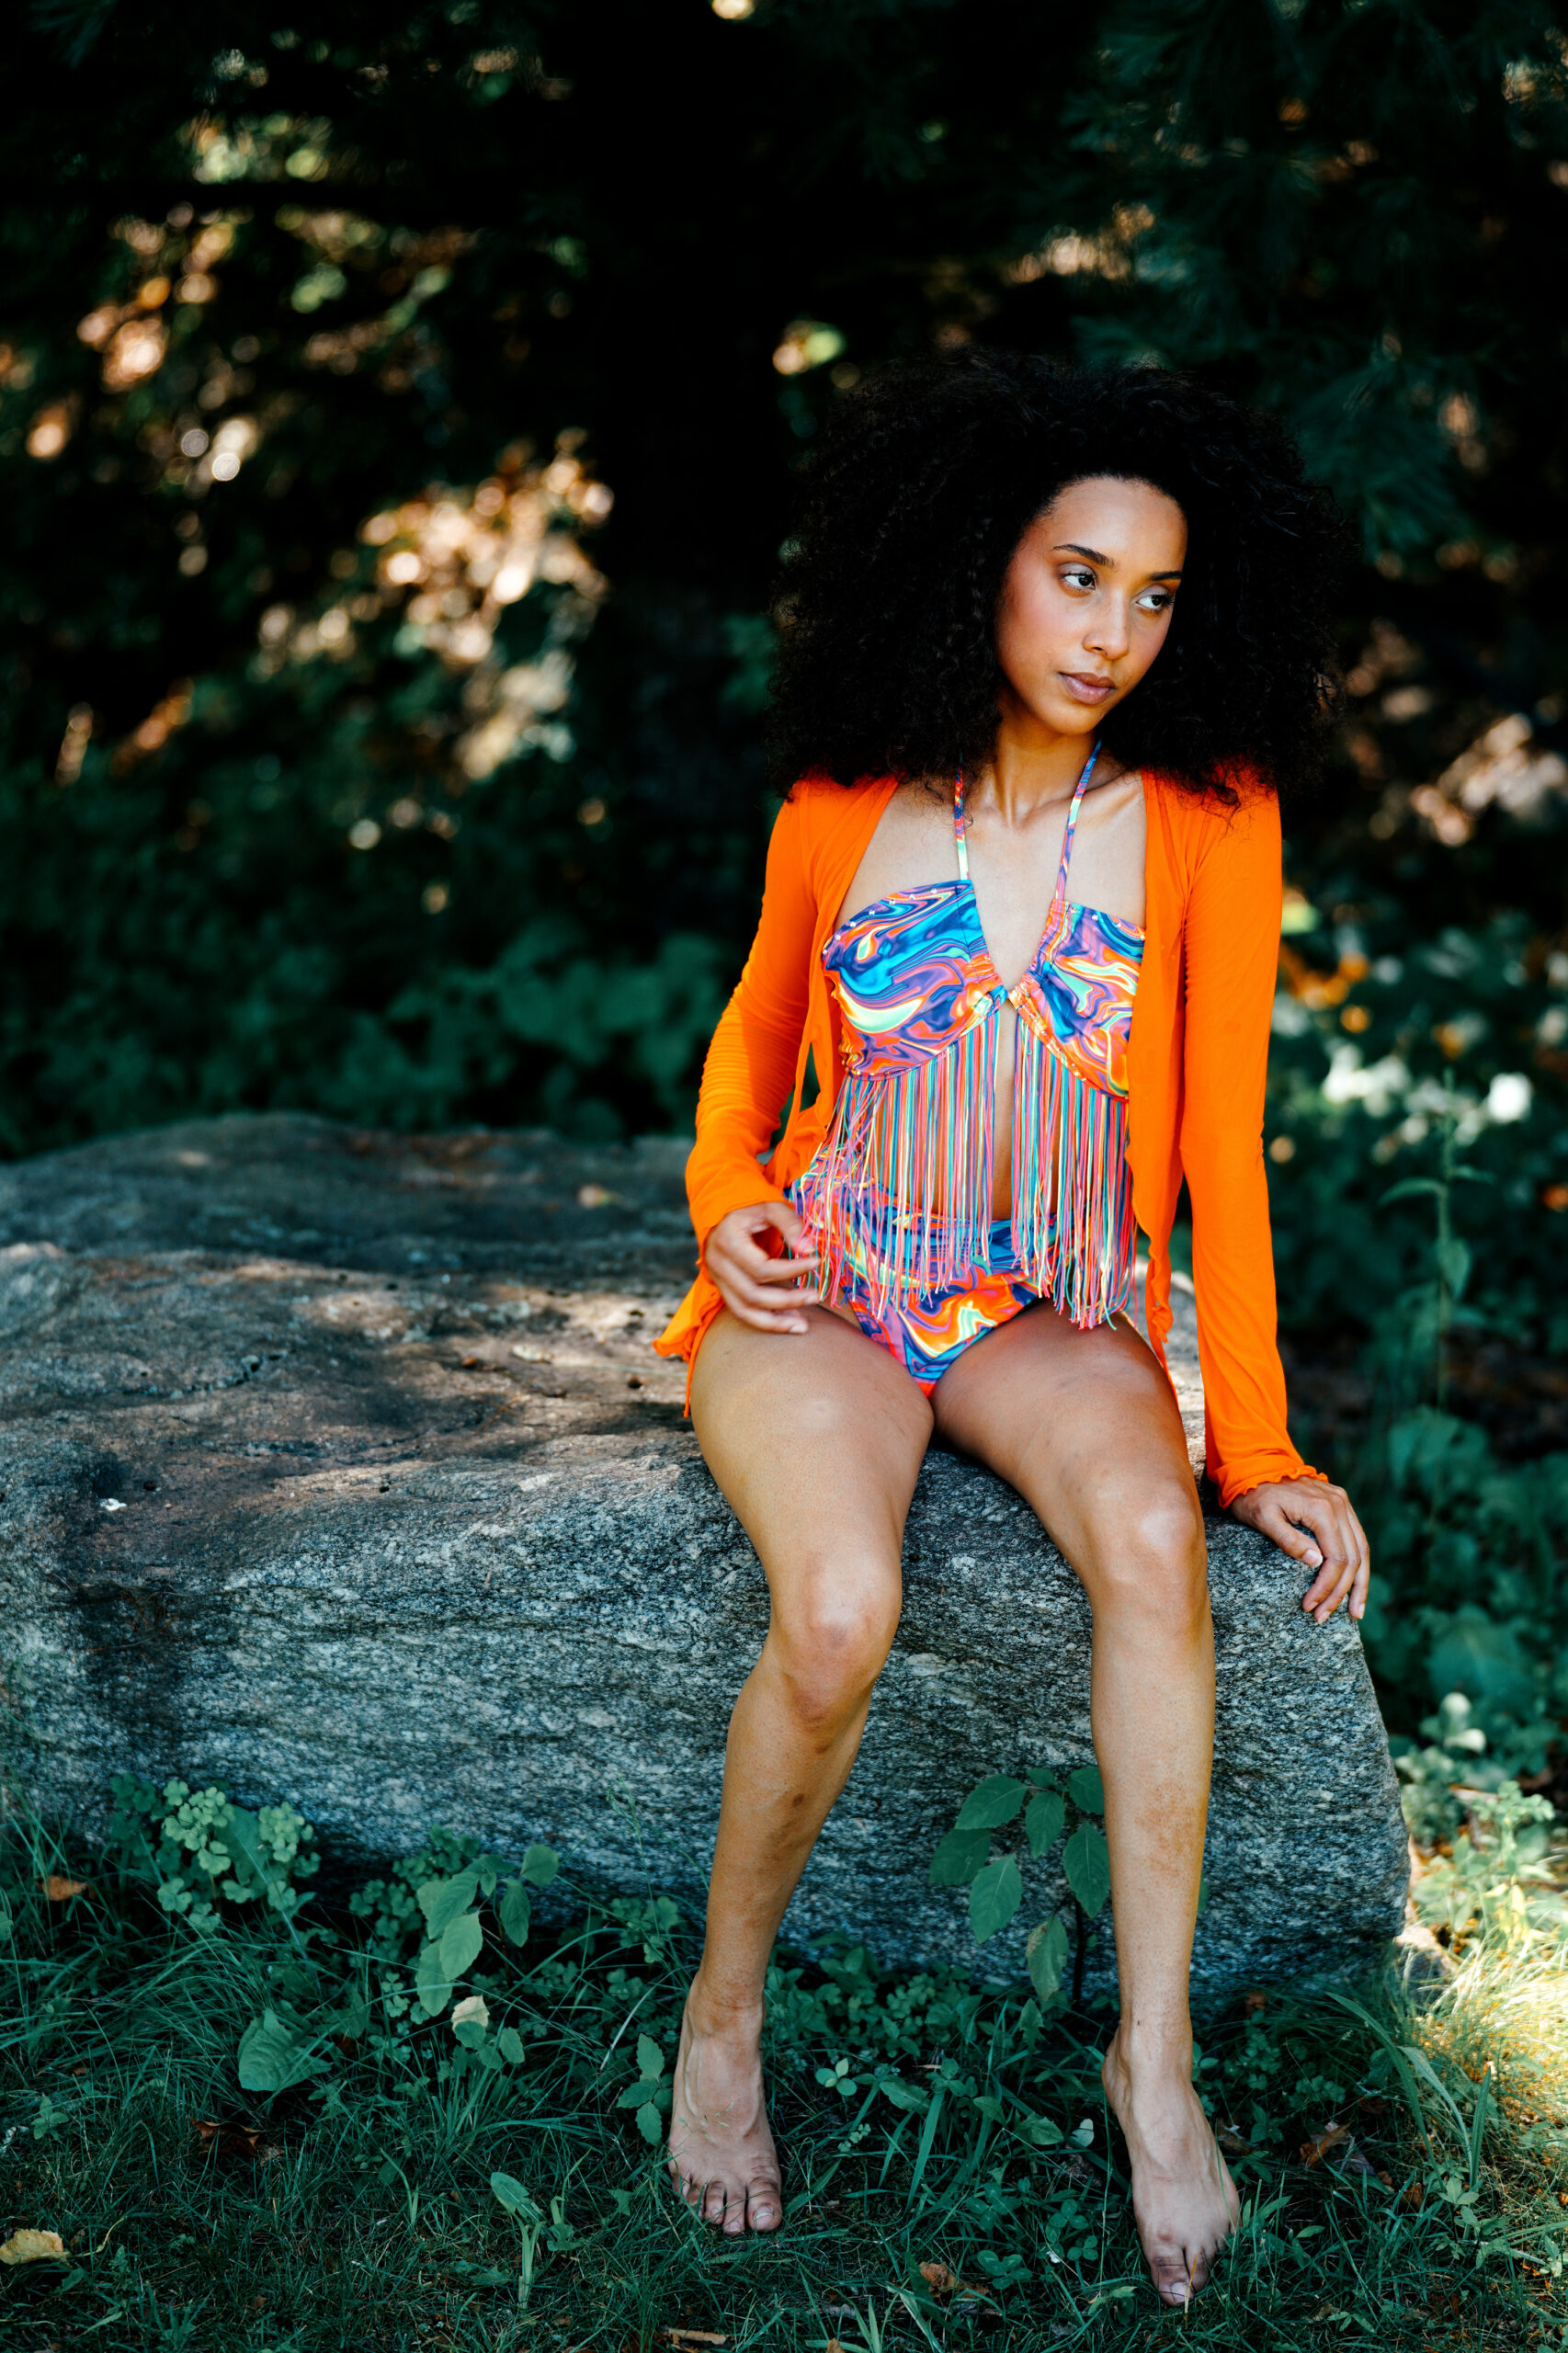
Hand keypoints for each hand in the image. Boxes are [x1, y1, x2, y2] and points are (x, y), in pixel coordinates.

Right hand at [704, 1200, 820, 1334]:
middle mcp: (718, 1263)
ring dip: (775, 1322)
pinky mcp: (723, 1290)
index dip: (791, 1270)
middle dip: (787, 1299)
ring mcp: (718, 1280)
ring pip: (744, 1310)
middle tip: (815, 1296)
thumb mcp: (771, 1208)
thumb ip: (790, 1224)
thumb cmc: (751, 1212)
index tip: (816, 1262)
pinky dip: (766, 1322)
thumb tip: (810, 1248)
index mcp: (728, 1240)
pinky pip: (742, 1313)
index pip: (761, 1267)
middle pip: (753, 1293)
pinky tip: (789, 1323)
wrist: (722, 1218)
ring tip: (803, 1325)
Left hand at [1230, 1477, 1369, 1623]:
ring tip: (1355, 1612)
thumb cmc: (1254, 1494)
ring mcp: (1343, 1503)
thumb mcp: (1263, 1518)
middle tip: (1325, 1617)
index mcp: (1322, 1510)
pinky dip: (1358, 1564)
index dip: (1327, 1587)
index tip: (1311, 1606)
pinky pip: (1356, 1539)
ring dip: (1359, 1583)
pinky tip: (1356, 1584)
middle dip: (1341, 1593)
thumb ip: (1289, 1539)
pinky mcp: (1340, 1504)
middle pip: (1353, 1558)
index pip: (1336, 1559)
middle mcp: (1339, 1505)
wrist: (1256, 1462)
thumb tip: (1317, 1563)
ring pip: (1361, 1550)